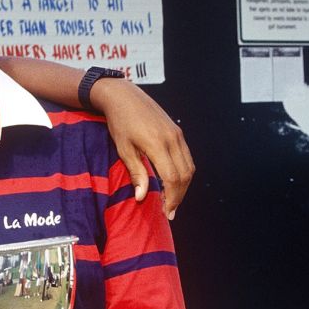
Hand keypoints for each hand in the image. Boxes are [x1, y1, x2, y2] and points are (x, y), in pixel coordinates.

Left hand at [93, 78, 194, 218]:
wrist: (124, 96)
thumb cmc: (119, 122)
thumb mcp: (123, 148)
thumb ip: (136, 173)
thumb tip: (142, 197)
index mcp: (157, 144)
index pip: (172, 178)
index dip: (171, 198)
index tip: (166, 213)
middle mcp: (172, 139)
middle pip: (184, 175)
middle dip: (179, 196)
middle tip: (170, 211)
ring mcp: (177, 134)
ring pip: (189, 167)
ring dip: (183, 186)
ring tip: (173, 200)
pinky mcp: (177, 131)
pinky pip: (186, 157)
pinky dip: (183, 172)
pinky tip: (174, 182)